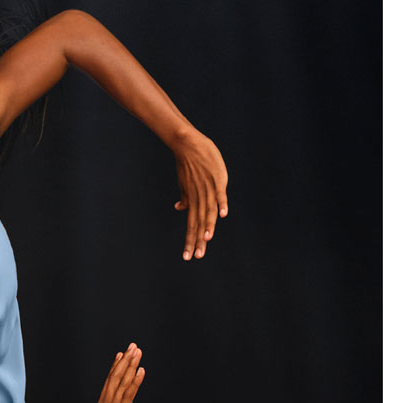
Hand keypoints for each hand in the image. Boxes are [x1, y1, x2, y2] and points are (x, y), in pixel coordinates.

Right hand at [81, 344, 143, 402]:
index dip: (116, 366)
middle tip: (133, 346)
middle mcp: (106, 402)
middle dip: (125, 360)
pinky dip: (135, 381)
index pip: (110, 381)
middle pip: (116, 376)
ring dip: (130, 365)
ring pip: (122, 381)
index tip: (121, 354)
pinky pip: (128, 394)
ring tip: (137, 352)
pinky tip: (141, 370)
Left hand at [170, 129, 228, 260]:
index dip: (190, 241)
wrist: (187, 144)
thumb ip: (185, 198)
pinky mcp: (216, 179)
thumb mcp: (185, 184)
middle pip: (198, 223)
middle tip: (196, 257)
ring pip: (208, 211)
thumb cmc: (188, 166)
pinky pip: (219, 194)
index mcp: (193, 201)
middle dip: (197, 240)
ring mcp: (207, 189)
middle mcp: (199, 198)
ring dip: (208, 225)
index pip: (191, 225)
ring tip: (206, 239)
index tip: (188, 257)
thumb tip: (179, 209)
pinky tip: (223, 215)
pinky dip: (221, 204)